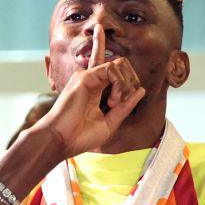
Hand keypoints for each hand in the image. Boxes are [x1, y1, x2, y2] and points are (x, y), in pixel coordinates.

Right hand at [36, 24, 145, 157]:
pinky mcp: (85, 77)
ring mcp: (89, 77)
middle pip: (122, 64)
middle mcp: (94, 81)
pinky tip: (113, 100)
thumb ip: (125, 106)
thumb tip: (141, 90)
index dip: (129, 81)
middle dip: (131, 80)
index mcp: (99, 90)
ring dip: (125, 84)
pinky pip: (111, 68)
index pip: (116, 70)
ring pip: (119, 64)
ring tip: (114, 104)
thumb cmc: (81, 136)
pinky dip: (119, 83)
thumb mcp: (111, 122)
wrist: (63, 141)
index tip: (121, 104)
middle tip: (122, 102)